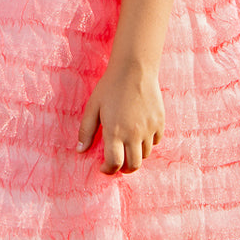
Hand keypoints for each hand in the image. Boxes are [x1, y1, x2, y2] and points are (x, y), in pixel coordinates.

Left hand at [77, 60, 164, 175]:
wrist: (134, 69)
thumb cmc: (110, 87)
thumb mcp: (92, 107)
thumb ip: (86, 131)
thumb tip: (80, 150)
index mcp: (114, 132)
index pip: (114, 163)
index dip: (108, 170)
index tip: (104, 167)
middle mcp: (133, 134)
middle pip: (133, 165)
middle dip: (124, 169)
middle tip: (118, 164)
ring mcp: (149, 129)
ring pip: (145, 154)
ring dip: (136, 155)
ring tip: (128, 147)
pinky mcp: (159, 122)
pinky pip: (156, 141)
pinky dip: (148, 142)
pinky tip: (140, 134)